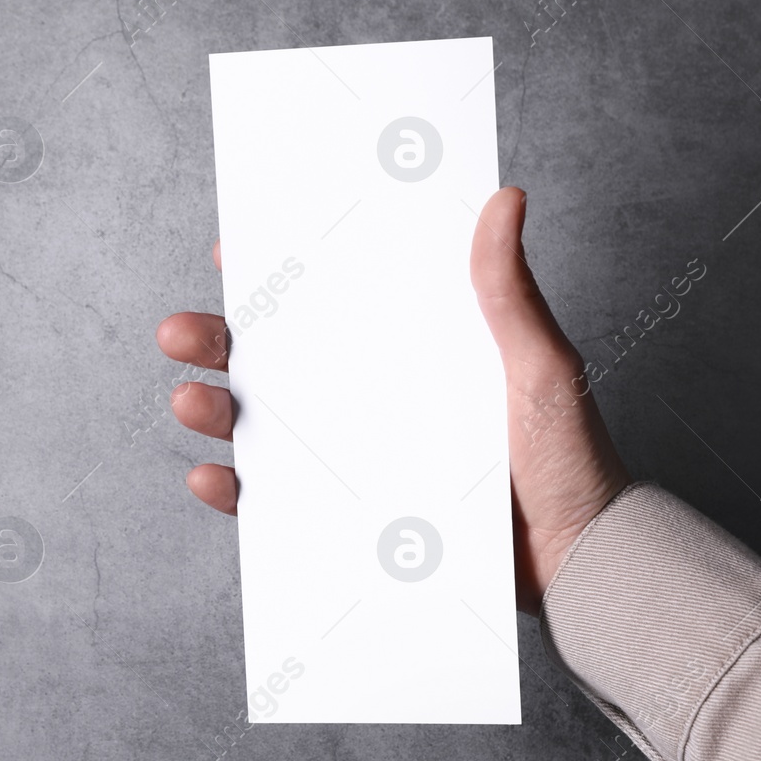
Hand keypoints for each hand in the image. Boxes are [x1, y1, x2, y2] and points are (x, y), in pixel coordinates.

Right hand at [154, 186, 631, 615]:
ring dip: (209, 408)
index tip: (230, 250)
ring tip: (190, 401)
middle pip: (271, 358)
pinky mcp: (349, 515)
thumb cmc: (569, 457)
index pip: (330, 298)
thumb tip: (504, 198)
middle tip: (180, 332)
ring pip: (257, 424)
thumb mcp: (540, 366)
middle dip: (212, 341)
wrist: (580, 562)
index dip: (275, 274)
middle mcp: (369, 393)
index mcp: (407, 344)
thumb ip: (508, 293)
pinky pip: (274, 500)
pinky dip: (233, 489)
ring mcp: (354, 454)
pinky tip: (213, 476)